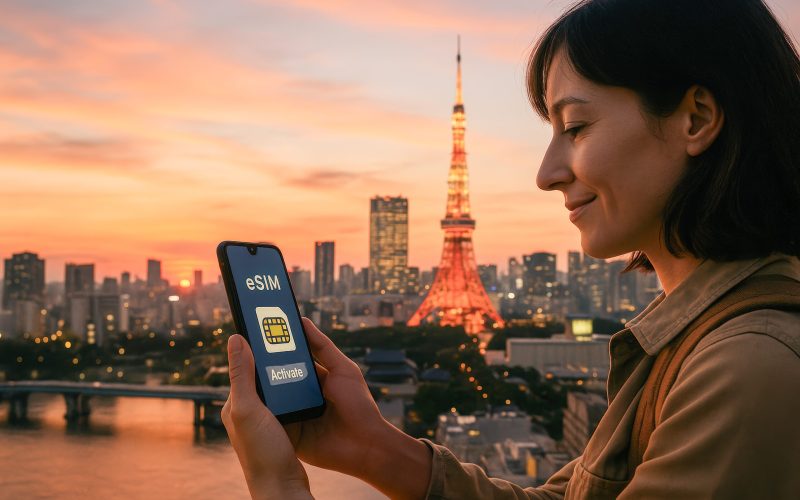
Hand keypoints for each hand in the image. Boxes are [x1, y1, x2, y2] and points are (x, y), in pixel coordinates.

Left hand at [222, 333, 312, 499]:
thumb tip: (235, 338)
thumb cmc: (262, 452)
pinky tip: (314, 384)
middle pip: (265, 374)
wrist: (282, 487)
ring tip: (307, 357)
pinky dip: (301, 388)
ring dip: (292, 373)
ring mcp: (267, 420)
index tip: (270, 327)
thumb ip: (241, 374)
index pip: (246, 366)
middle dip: (278, 358)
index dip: (257, 348)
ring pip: (281, 386)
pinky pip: (292, 399)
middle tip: (293, 338)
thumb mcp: (248, 409)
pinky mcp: (285, 427)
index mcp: (236, 404)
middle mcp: (249, 411)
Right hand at [224, 318, 431, 499]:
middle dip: (259, 369)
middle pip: (275, 379)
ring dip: (258, 391)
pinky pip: (272, 421)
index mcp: (312, 378)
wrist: (366, 444)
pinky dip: (262, 414)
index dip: (273, 349)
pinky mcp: (290, 433)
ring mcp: (293, 414)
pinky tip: (249, 402)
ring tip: (240, 375)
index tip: (255, 333)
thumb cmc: (359, 405)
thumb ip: (323, 346)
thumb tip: (302, 321)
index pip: (287, 360)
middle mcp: (300, 395)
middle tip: (239, 353)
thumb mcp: (343, 369)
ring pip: (270, 399)